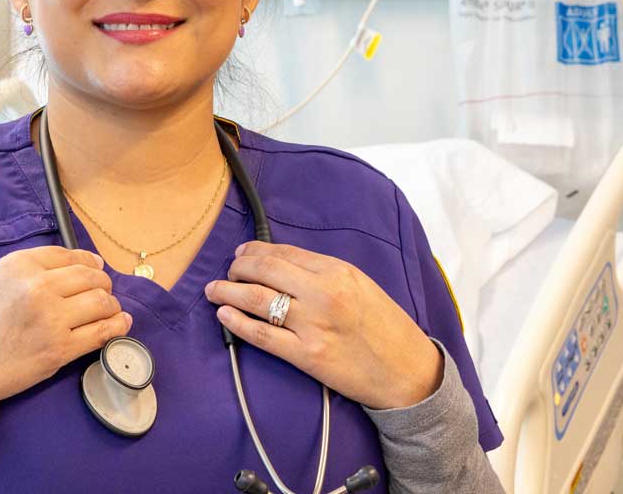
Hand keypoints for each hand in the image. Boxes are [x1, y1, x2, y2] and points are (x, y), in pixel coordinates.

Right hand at [0, 246, 132, 417]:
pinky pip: (102, 333)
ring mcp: (51, 319)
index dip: (89, 263)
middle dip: (103, 285)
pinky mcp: (59, 350)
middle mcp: (38, 286)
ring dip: (112, 306)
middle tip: (103, 294)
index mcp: (20, 265)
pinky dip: (117, 327)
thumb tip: (82, 264)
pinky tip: (121, 324)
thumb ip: (32, 269)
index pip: (70, 256)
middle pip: (91, 277)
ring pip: (102, 302)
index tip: (96, 270)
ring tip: (111, 311)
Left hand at [204, 241, 442, 409]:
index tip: (240, 253)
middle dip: (237, 268)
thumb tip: (279, 263)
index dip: (254, 251)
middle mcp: (324, 293)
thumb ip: (323, 273)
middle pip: (264, 271)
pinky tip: (224, 315)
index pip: (283, 253)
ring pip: (256, 300)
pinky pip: (262, 336)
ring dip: (228, 292)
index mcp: (338, 271)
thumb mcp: (360, 285)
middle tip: (227, 273)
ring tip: (214, 291)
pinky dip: (237, 323)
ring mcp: (314, 325)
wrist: (408, 372)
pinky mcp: (307, 356)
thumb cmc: (385, 327)